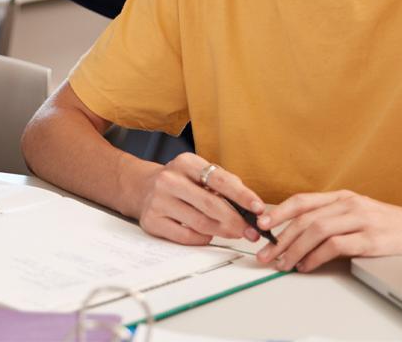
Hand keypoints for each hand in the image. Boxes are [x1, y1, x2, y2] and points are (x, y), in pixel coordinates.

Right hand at [137, 153, 265, 245]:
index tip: (259, 208)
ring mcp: (158, 200)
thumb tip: (251, 205)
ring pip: (200, 223)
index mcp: (185, 162)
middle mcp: (169, 179)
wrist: (142, 187)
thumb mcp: (198, 172)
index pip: (219, 179)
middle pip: (211, 204)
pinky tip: (208, 234)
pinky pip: (186, 236)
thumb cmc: (181, 181)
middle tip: (252, 231)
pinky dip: (202, 238)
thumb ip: (223, 183)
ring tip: (235, 233)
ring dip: (223, 231)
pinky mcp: (152, 220)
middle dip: (236, 220)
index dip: (242, 195)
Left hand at [256, 190, 401, 272]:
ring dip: (295, 249)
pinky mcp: (371, 240)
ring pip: (316, 231)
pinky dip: (316, 257)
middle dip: (281, 237)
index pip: (302, 201)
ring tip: (283, 263)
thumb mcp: (357, 211)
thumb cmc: (389, 223)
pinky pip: (336, 247)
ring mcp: (360, 220)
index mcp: (342, 196)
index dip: (279, 211)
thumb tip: (298, 230)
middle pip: (305, 218)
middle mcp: (348, 204)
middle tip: (267, 253)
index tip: (261, 224)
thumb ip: (331, 215)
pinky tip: (307, 265)